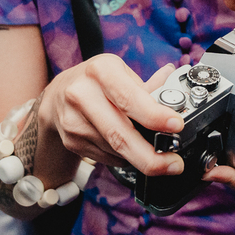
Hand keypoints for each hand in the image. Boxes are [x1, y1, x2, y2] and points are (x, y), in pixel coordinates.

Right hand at [41, 56, 187, 175]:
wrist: (57, 97)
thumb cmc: (97, 82)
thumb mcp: (121, 72)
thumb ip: (150, 86)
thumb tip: (178, 95)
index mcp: (101, 71)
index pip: (129, 98)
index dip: (154, 115)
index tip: (176, 126)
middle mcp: (82, 95)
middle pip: (120, 134)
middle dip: (151, 155)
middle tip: (174, 164)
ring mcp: (74, 122)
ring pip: (116, 150)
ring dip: (142, 158)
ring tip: (161, 158)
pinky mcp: (72, 142)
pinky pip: (108, 158)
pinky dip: (126, 158)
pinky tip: (133, 151)